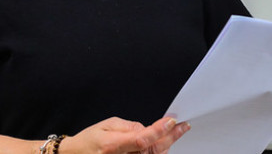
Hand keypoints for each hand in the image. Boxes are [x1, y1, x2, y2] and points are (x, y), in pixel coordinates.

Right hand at [59, 116, 190, 153]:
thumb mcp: (107, 124)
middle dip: (170, 137)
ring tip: (174, 132)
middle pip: (152, 150)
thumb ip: (129, 126)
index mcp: (112, 145)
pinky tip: (163, 144)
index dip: (159, 131)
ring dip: (166, 145)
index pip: (142, 139)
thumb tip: (147, 128)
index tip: (171, 121)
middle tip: (182, 126)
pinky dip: (157, 152)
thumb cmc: (89, 141)